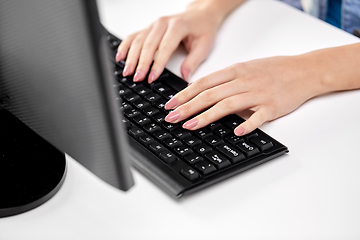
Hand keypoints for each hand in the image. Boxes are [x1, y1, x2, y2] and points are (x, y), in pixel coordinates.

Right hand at [115, 3, 222, 82]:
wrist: (200, 15)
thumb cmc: (203, 29)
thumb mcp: (204, 45)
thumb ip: (194, 61)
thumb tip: (185, 76)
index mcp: (178, 26)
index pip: (165, 47)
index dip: (157, 64)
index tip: (152, 77)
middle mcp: (163, 23)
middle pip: (148, 44)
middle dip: (141, 63)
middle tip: (137, 78)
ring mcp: (154, 25)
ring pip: (138, 41)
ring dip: (131, 57)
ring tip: (127, 72)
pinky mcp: (149, 28)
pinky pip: (134, 36)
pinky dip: (125, 46)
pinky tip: (120, 57)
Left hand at [163, 55, 323, 135]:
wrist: (304, 71)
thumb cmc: (273, 70)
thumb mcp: (246, 68)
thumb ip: (225, 79)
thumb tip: (201, 89)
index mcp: (236, 71)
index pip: (204, 83)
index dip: (184, 94)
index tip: (170, 104)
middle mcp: (243, 81)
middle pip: (210, 95)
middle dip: (187, 107)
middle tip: (171, 118)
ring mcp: (258, 94)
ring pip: (227, 105)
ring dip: (206, 116)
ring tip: (190, 126)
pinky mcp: (272, 107)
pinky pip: (258, 117)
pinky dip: (247, 124)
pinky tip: (235, 132)